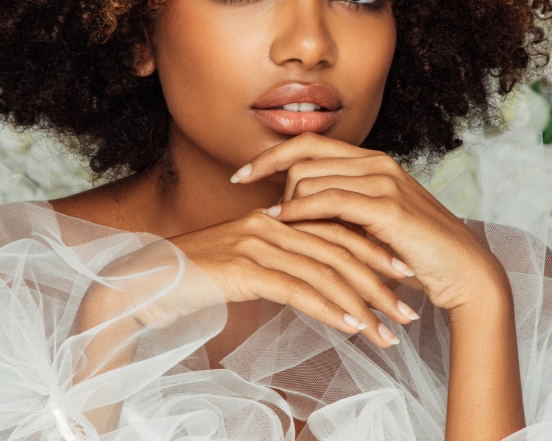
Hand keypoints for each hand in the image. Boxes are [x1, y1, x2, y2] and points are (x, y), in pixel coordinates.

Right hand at [167, 211, 419, 347]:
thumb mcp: (242, 269)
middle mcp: (270, 225)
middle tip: (408, 312)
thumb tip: (308, 285)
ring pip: (325, 273)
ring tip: (387, 331)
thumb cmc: (192, 280)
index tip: (404, 278)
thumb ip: (276, 268)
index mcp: (274, 220)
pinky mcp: (245, 268)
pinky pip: (298, 290)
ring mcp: (257, 244)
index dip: (374, 255)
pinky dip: (330, 309)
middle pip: (340, 251)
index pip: (336, 232)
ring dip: (362, 305)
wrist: (143, 283)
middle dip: (379, 284)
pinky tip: (352, 327)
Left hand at [233, 133, 509, 312]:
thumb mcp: (371, 225)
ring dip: (284, 203)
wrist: (463, 272)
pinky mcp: (386, 207)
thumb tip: (294, 209)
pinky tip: (281, 224)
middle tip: (260, 214)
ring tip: (270, 226)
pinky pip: (328, 200)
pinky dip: (300, 210)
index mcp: (373, 161)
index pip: (309, 144)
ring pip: (310, 178)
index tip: (240, 174)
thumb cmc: (415, 254)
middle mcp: (376, 163)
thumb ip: (340, 210)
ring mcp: (383, 181)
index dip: (270, 155)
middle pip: (302, 159)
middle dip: (272, 183)